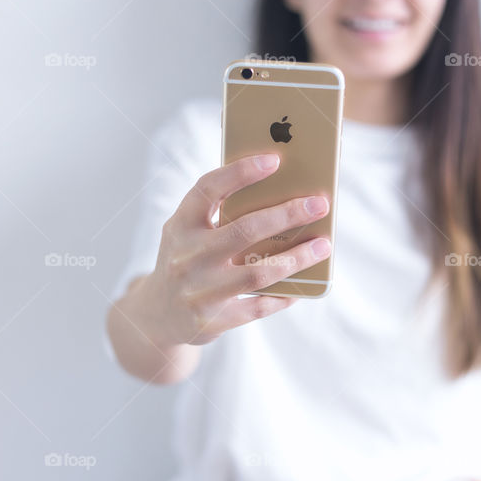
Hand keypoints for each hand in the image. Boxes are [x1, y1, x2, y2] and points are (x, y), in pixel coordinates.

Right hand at [135, 153, 331, 346]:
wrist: (157, 316)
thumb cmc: (187, 261)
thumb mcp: (188, 233)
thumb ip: (219, 215)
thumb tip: (280, 195)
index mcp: (180, 225)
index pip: (208, 189)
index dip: (240, 172)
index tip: (274, 159)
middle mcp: (186, 256)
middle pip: (244, 230)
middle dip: (287, 214)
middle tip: (319, 204)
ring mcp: (198, 291)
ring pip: (257, 273)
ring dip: (297, 258)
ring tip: (323, 246)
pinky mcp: (212, 320)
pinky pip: (258, 307)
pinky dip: (284, 296)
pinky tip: (303, 287)